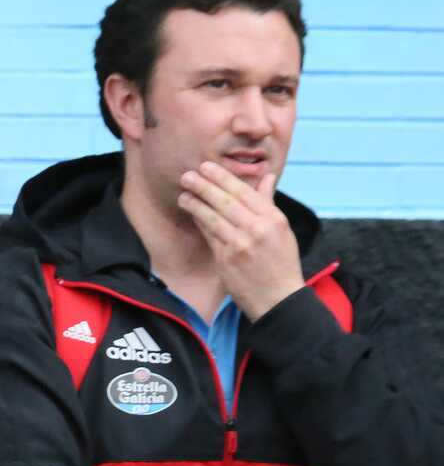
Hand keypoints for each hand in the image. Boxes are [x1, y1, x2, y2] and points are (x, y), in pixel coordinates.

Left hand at [177, 162, 305, 320]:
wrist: (279, 298)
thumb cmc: (281, 262)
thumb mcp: (281, 230)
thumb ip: (267, 202)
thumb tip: (264, 177)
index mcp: (274, 219)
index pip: (244, 192)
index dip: (223, 178)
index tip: (207, 167)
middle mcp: (258, 229)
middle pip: (226, 201)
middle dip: (204, 186)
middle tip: (187, 175)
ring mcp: (241, 244)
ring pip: (213, 217)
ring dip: (195, 203)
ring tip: (183, 193)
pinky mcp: (226, 259)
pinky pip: (209, 235)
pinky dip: (200, 222)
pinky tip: (192, 212)